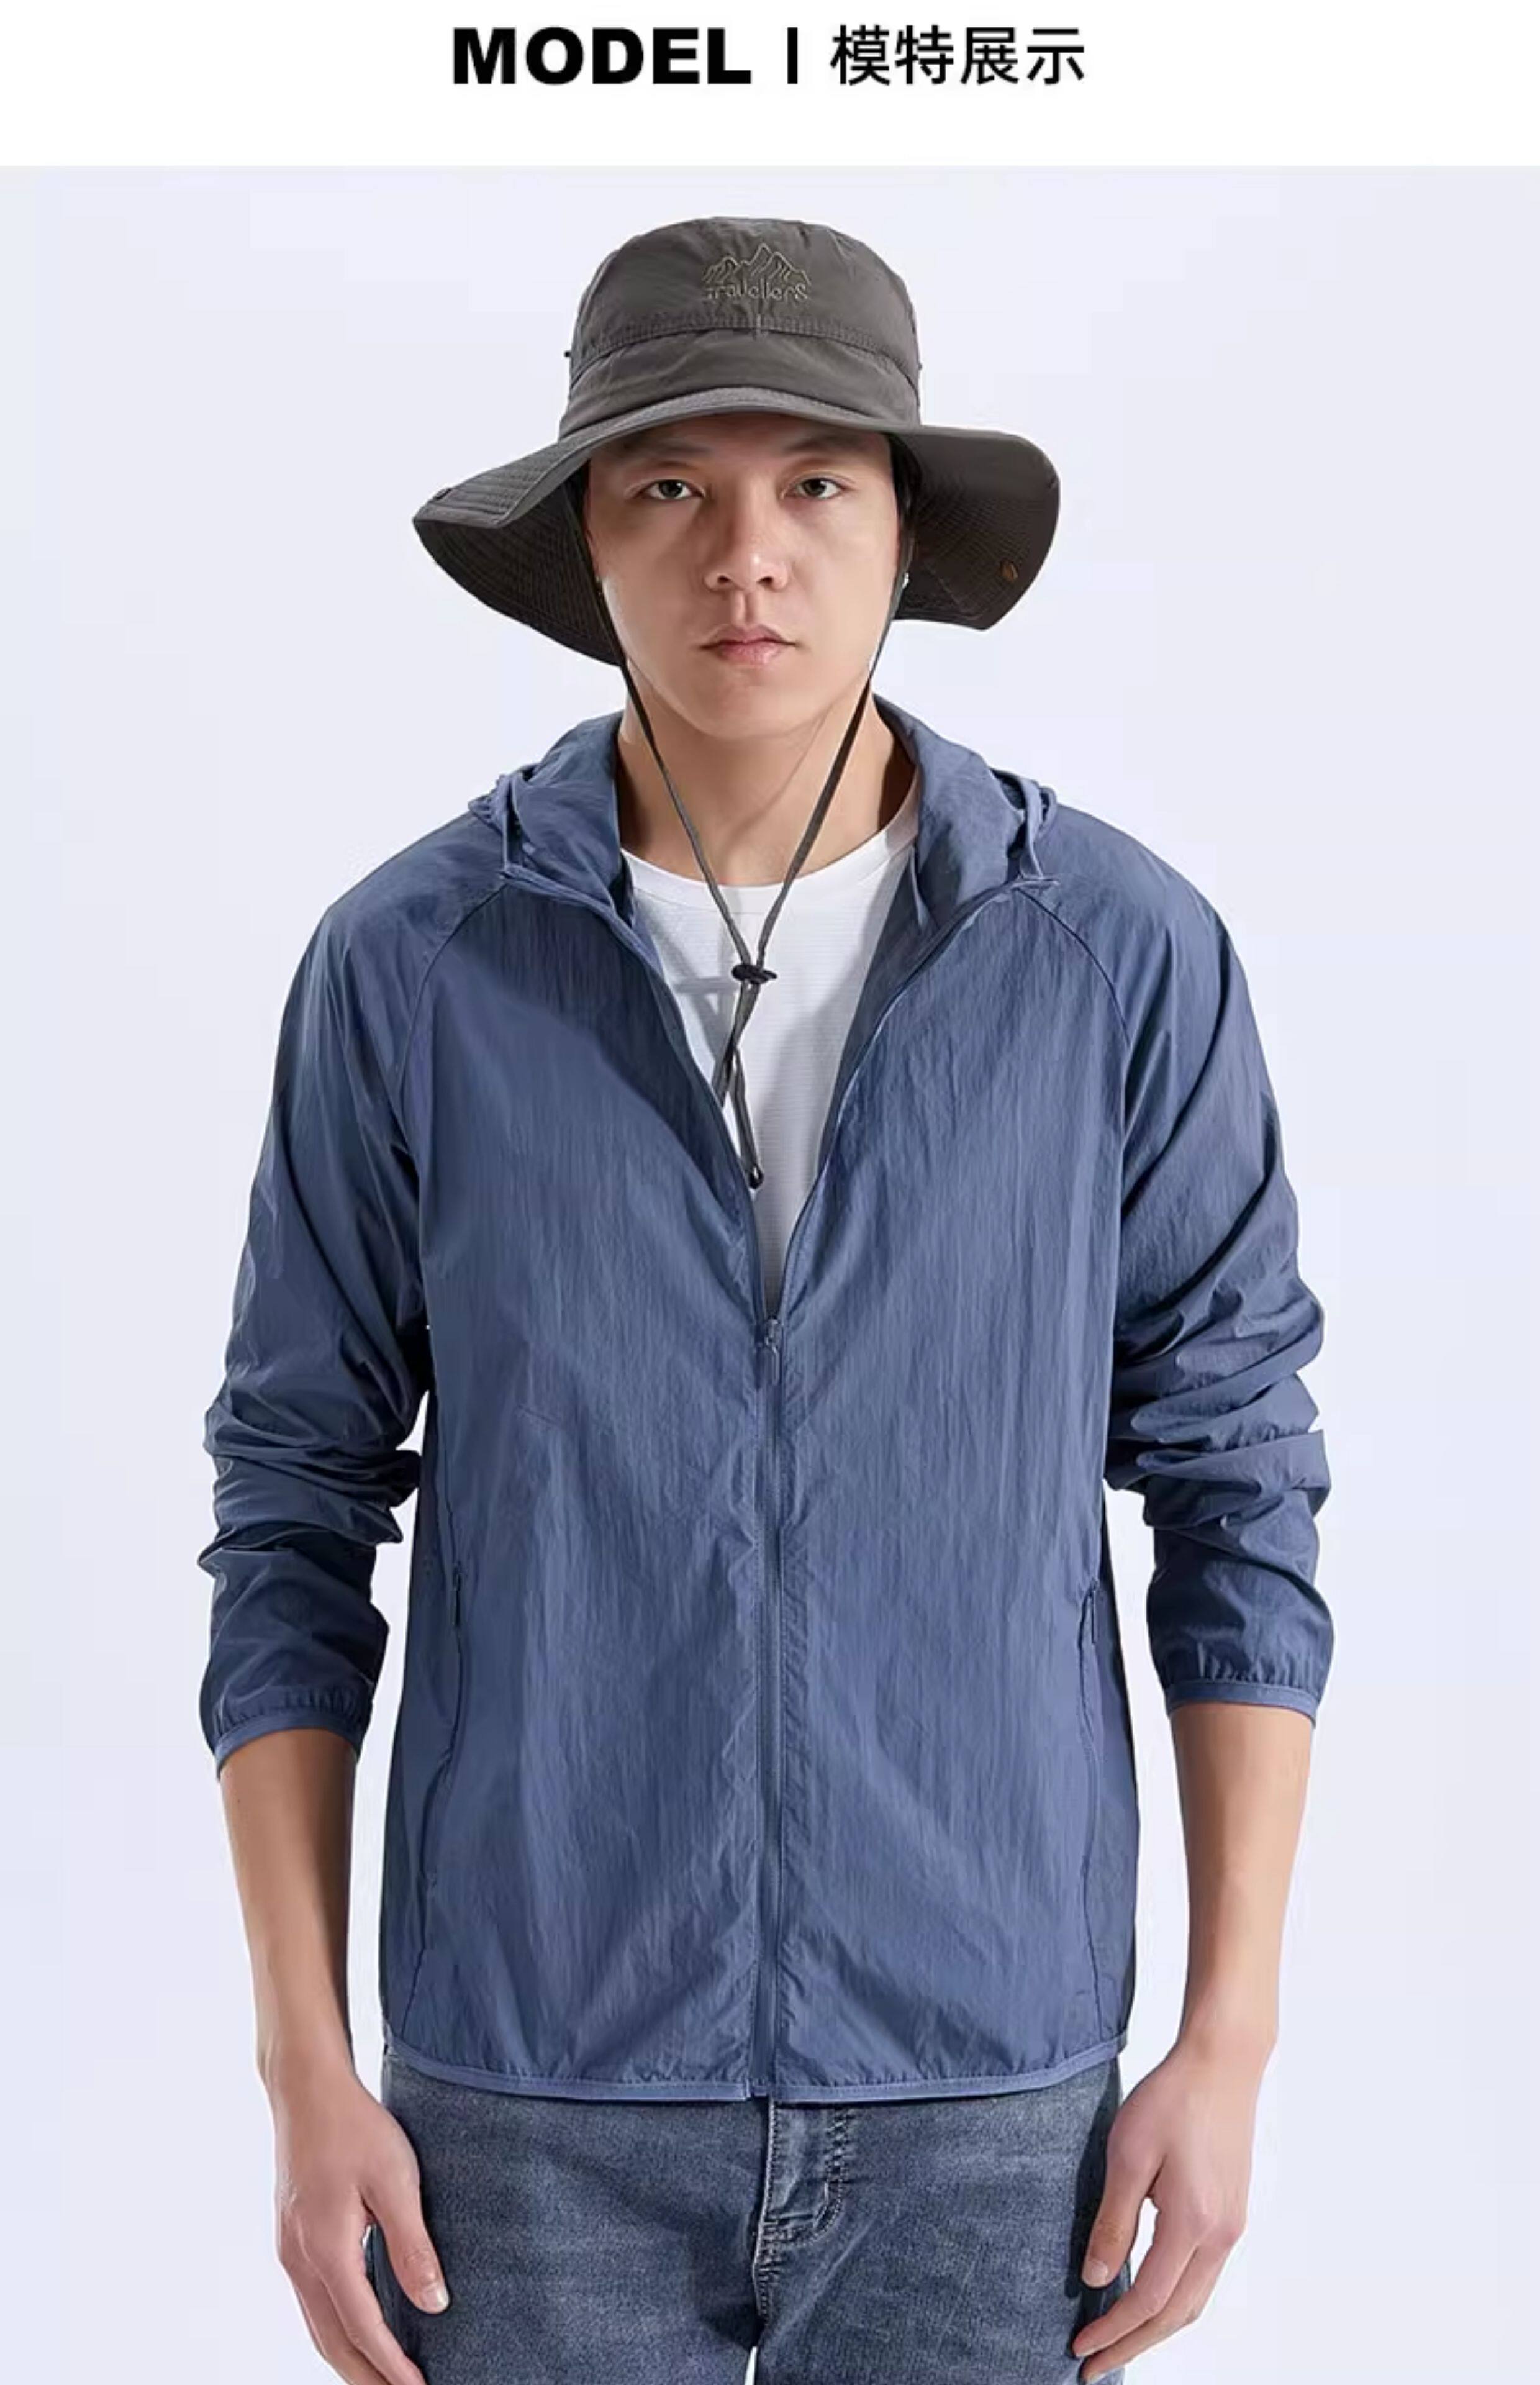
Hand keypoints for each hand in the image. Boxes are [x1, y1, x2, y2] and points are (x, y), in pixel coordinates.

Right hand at [269, 2050, 450, 2383]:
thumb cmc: (354, 2126)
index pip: (362, 2328)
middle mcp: (299, 2260)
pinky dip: (336, 2329)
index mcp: (326, 2250)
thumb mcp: (395, 2179)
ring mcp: (291, 2250)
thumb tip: (434, 2304)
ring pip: (318, 2325)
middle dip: (366, 2377)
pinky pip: (313, 2302)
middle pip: (332, 2341)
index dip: (392, 2367)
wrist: (305, 2089)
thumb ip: (412, 2245)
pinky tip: (359, 2331)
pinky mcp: (292, 2238)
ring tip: (383, 2379)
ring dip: (350, 2358)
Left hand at [1071, 2034, 1264, 2381]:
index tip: (1079, 2348)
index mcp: (1193, 2224)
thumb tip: (1095, 2279)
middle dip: (1133, 2345)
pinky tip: (1148, 2297)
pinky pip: (1202, 2276)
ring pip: (1194, 2300)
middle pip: (1176, 2314)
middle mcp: (1220, 2235)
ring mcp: (1232, 2227)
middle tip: (1093, 2365)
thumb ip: (1113, 2221)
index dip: (1112, 2331)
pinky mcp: (1231, 2213)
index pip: (1147, 2301)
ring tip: (1117, 2340)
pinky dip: (1174, 2300)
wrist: (1223, 2062)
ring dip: (1155, 2328)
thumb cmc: (1171, 2098)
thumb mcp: (1128, 2155)